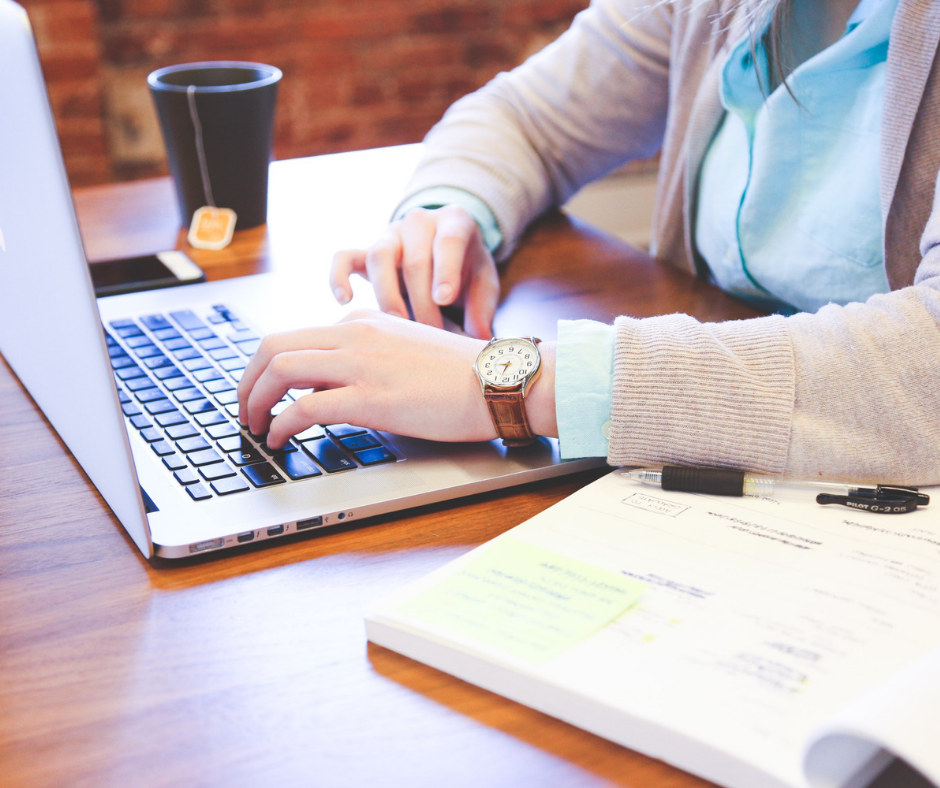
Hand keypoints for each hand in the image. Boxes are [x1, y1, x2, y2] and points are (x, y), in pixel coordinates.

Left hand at [237, 310, 497, 448]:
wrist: (498, 380)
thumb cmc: (460, 374)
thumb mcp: (403, 351)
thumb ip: (364, 360)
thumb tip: (326, 388)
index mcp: (362, 323)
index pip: (296, 337)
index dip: (267, 368)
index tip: (262, 392)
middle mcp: (354, 334)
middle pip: (273, 346)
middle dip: (247, 380)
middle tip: (244, 409)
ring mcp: (361, 364)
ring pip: (280, 370)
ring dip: (255, 400)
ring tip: (254, 427)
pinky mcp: (370, 397)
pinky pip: (305, 407)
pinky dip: (281, 425)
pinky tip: (280, 440)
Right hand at [330, 205, 499, 338]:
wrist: (445, 249)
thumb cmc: (467, 268)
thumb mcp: (484, 281)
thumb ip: (483, 307)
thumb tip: (479, 338)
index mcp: (454, 221)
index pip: (448, 241)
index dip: (445, 270)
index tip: (444, 299)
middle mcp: (419, 222)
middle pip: (415, 259)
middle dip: (422, 301)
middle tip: (431, 334)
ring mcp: (390, 235)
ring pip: (379, 257)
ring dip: (388, 296)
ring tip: (398, 326)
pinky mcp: (366, 251)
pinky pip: (344, 257)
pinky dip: (339, 276)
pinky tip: (345, 300)